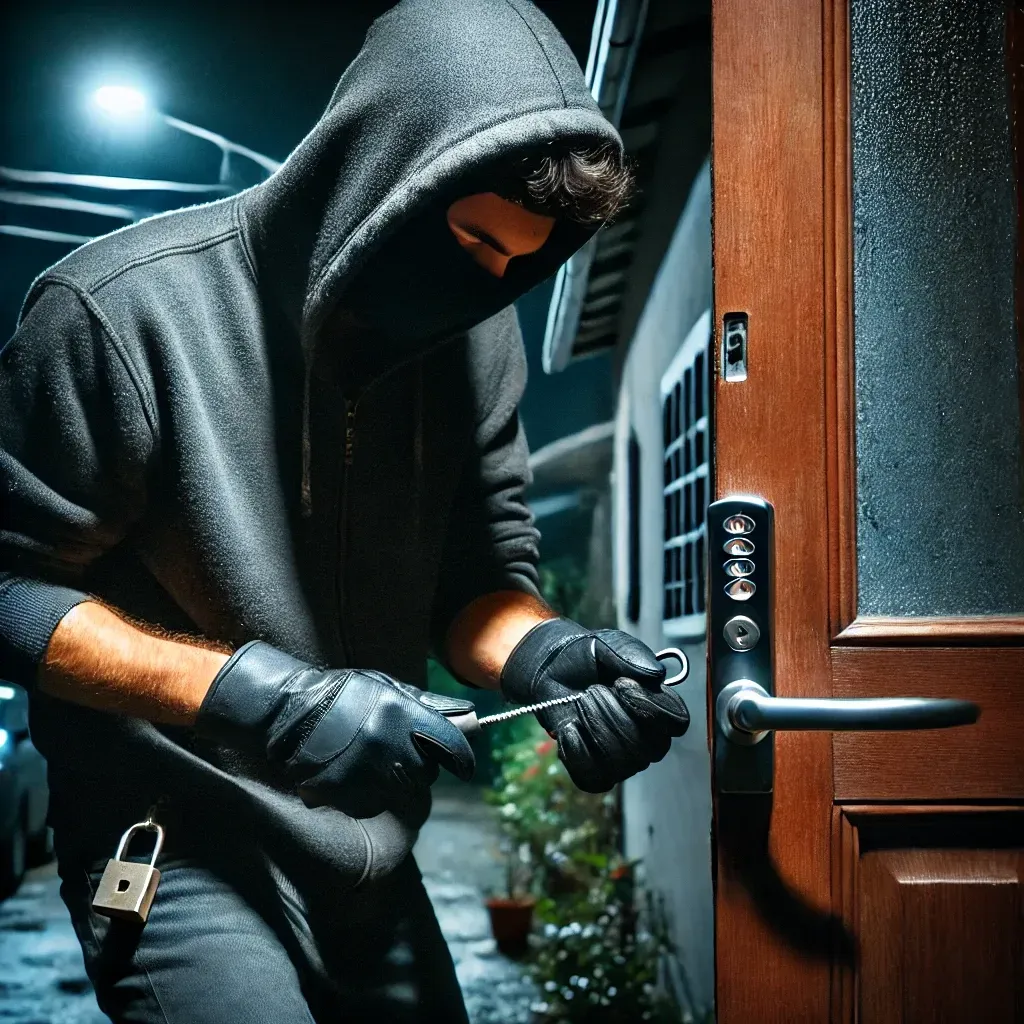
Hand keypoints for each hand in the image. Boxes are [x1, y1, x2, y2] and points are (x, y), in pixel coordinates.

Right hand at [195, 642, 475, 816]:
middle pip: (427, 772)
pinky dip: (373, 793)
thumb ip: (425, 704)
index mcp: (401, 714)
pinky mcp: (348, 795)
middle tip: (402, 750)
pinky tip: (358, 773)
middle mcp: (388, 746)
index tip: (465, 764)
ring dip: (398, 779)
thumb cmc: (340, 694)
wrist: (286, 712)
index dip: (461, 757)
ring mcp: (367, 774)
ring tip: (376, 759)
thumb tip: (466, 713)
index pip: (451, 747)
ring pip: (403, 790)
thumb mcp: (384, 686)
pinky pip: (376, 802)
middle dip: (422, 764)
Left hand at [500, 619, 688, 792]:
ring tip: (579, 703)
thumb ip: (633, 654)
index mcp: (659, 707)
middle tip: (592, 690)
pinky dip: (576, 751)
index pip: (677, 723)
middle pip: (647, 748)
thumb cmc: (588, 658)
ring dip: (594, 728)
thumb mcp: (608, 645)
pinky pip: (592, 777)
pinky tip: (569, 727)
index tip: (622, 684)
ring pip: (620, 762)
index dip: (652, 709)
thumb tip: (657, 675)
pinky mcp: (595, 772)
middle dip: (613, 715)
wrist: (552, 670)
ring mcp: (623, 759)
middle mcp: (647, 739)